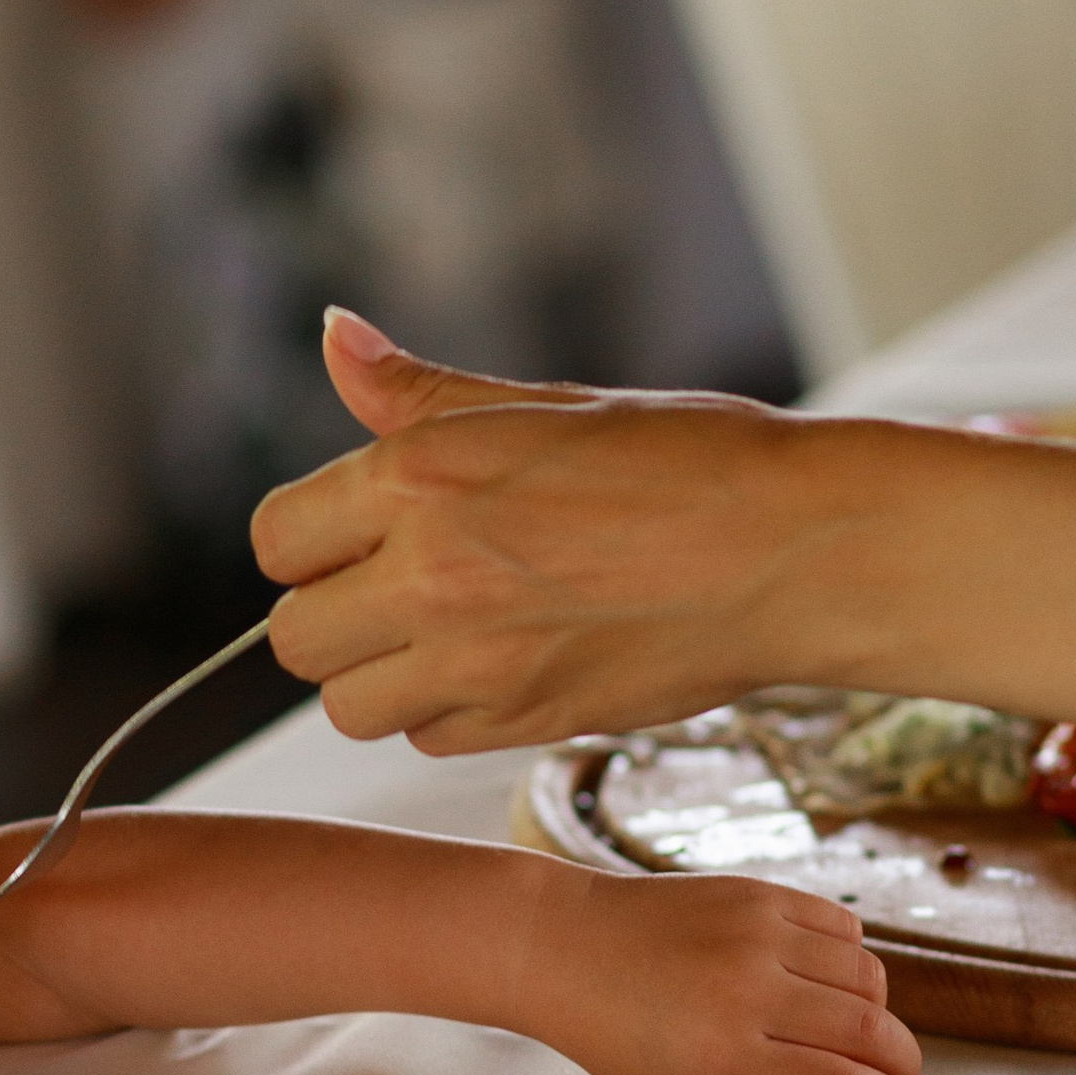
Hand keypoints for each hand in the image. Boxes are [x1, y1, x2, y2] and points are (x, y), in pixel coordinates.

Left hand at [254, 313, 820, 748]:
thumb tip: (336, 337)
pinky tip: (506, 662)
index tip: (359, 535)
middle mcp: (431, 571)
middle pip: (294, 638)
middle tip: (401, 589)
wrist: (798, 548)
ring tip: (449, 633)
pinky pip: (427, 737)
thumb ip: (419, 392)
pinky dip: (446, 714)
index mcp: (421, 474)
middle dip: (333, 615)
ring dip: (379, 677)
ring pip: (346, 706)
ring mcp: (476, 658)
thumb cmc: (688, 459)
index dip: (311, 540)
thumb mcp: (545, 404)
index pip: (277, 539)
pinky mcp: (523, 722)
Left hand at [536, 863, 919, 1074]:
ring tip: (853, 1024)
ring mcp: (757, 933)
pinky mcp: (758, 891)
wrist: (561, 942)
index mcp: (724, 1055)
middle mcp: (747, 991)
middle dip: (900, 1063)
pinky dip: (850, 954)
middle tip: (897, 1073)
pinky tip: (822, 974)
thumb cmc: (612, 1033)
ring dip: (876, 1009)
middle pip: (869, 1033)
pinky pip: (843, 924)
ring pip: (867, 975)